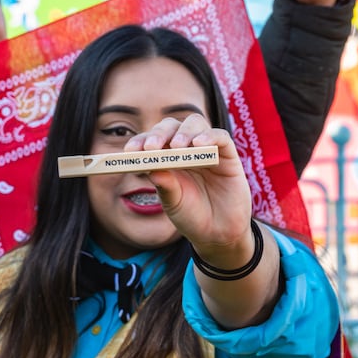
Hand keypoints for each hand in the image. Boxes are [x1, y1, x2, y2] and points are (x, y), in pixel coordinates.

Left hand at [122, 114, 250, 250]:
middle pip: (171, 126)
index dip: (140, 141)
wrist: (218, 233)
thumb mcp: (173, 203)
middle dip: (159, 134)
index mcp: (166, 157)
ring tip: (176, 146)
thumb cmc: (191, 215)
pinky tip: (199, 144)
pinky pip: (221, 137)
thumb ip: (165, 186)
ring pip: (195, 123)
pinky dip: (210, 136)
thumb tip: (151, 169)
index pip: (152, 140)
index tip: (130, 151)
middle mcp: (185, 148)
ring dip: (183, 132)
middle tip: (151, 147)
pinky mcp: (228, 155)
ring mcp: (206, 149)